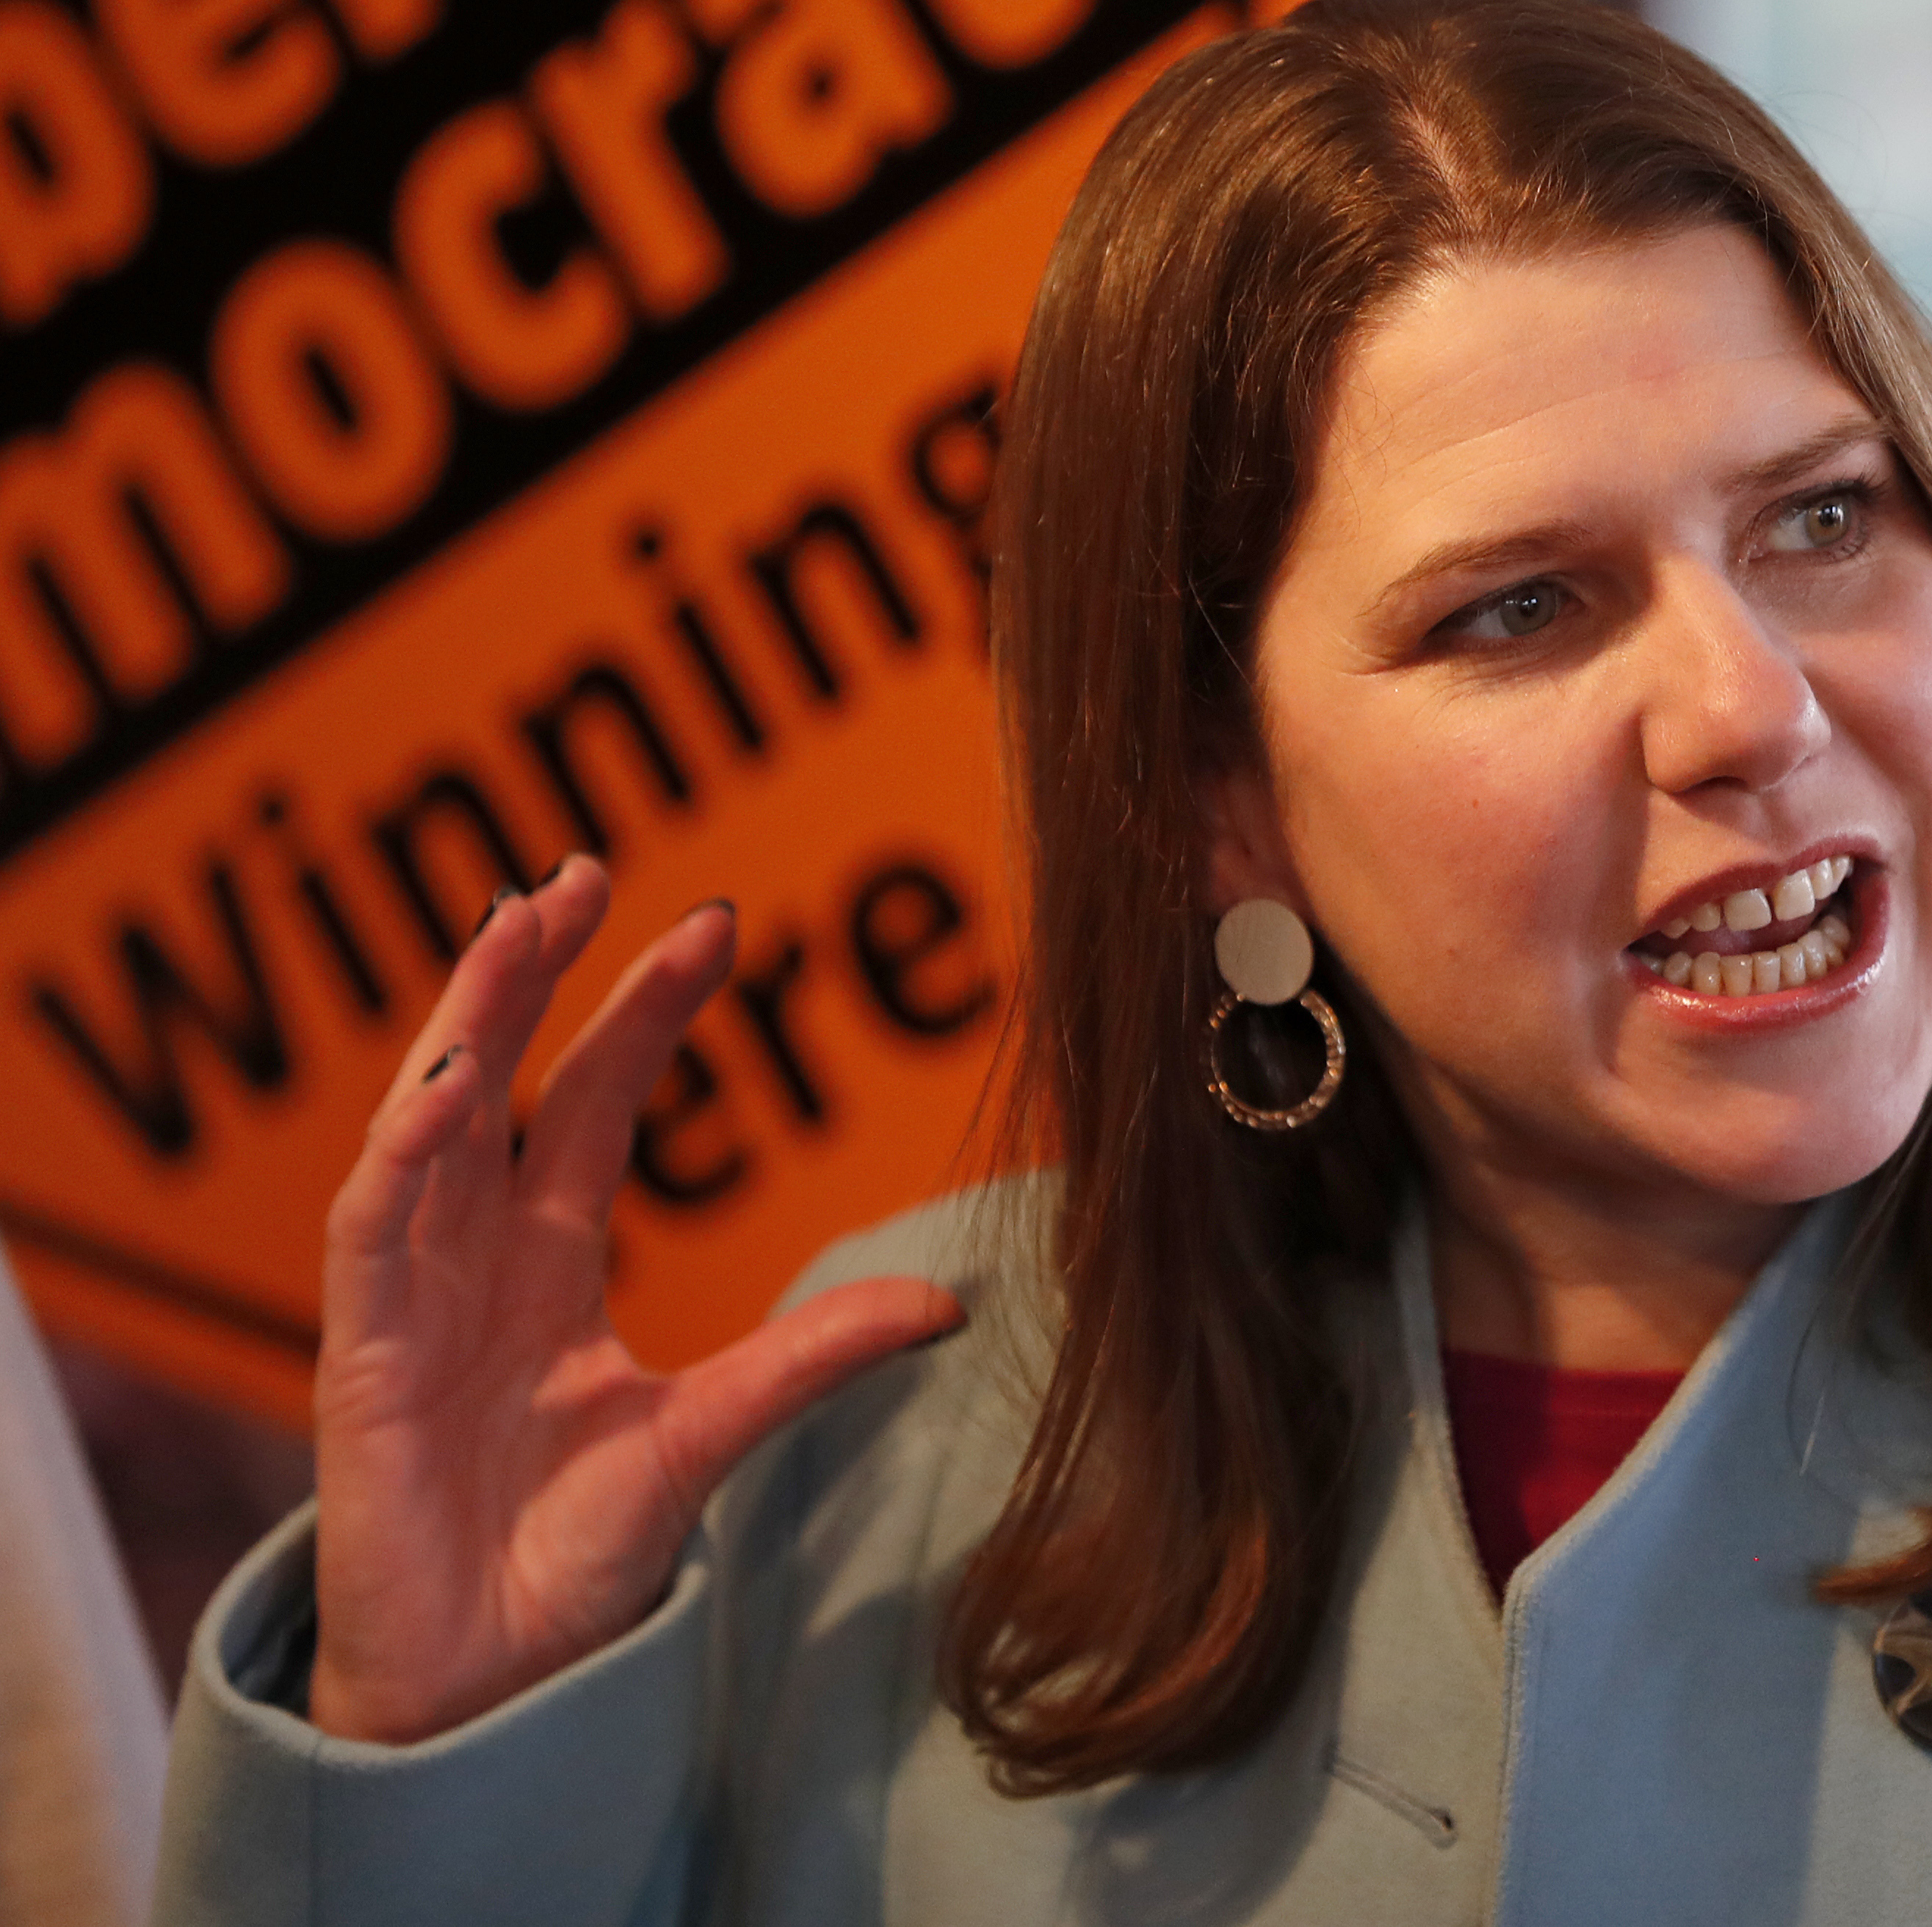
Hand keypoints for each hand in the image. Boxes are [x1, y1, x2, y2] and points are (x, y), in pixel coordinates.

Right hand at [308, 860, 960, 1743]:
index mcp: (551, 1264)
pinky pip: (370, 1231)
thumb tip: (949, 1300)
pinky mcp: (359, 1357)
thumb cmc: (575, 1560)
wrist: (492, 1684)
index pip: (592, 1102)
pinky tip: (443, 1085)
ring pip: (425, 1125)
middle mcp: (475, 1261)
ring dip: (463, 1023)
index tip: (713, 925)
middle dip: (532, 974)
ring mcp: (411, 1300)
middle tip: (579, 870)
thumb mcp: (715, 1434)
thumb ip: (812, 1358)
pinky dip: (401, 1153)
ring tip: (512, 924)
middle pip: (501, 1081)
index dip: (639, 1011)